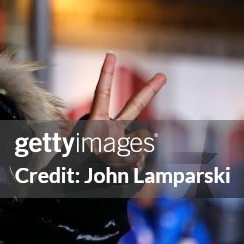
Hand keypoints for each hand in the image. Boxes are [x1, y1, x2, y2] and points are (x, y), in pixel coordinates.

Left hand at [83, 52, 165, 167]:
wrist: (80, 188)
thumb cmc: (80, 166)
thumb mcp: (91, 152)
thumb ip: (117, 145)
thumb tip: (144, 144)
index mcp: (96, 122)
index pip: (102, 93)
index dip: (106, 74)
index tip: (111, 54)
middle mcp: (112, 130)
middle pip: (134, 107)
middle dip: (149, 91)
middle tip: (163, 75)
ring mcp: (123, 144)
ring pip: (140, 143)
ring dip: (127, 156)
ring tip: (110, 164)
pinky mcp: (132, 160)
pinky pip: (141, 161)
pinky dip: (133, 168)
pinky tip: (124, 172)